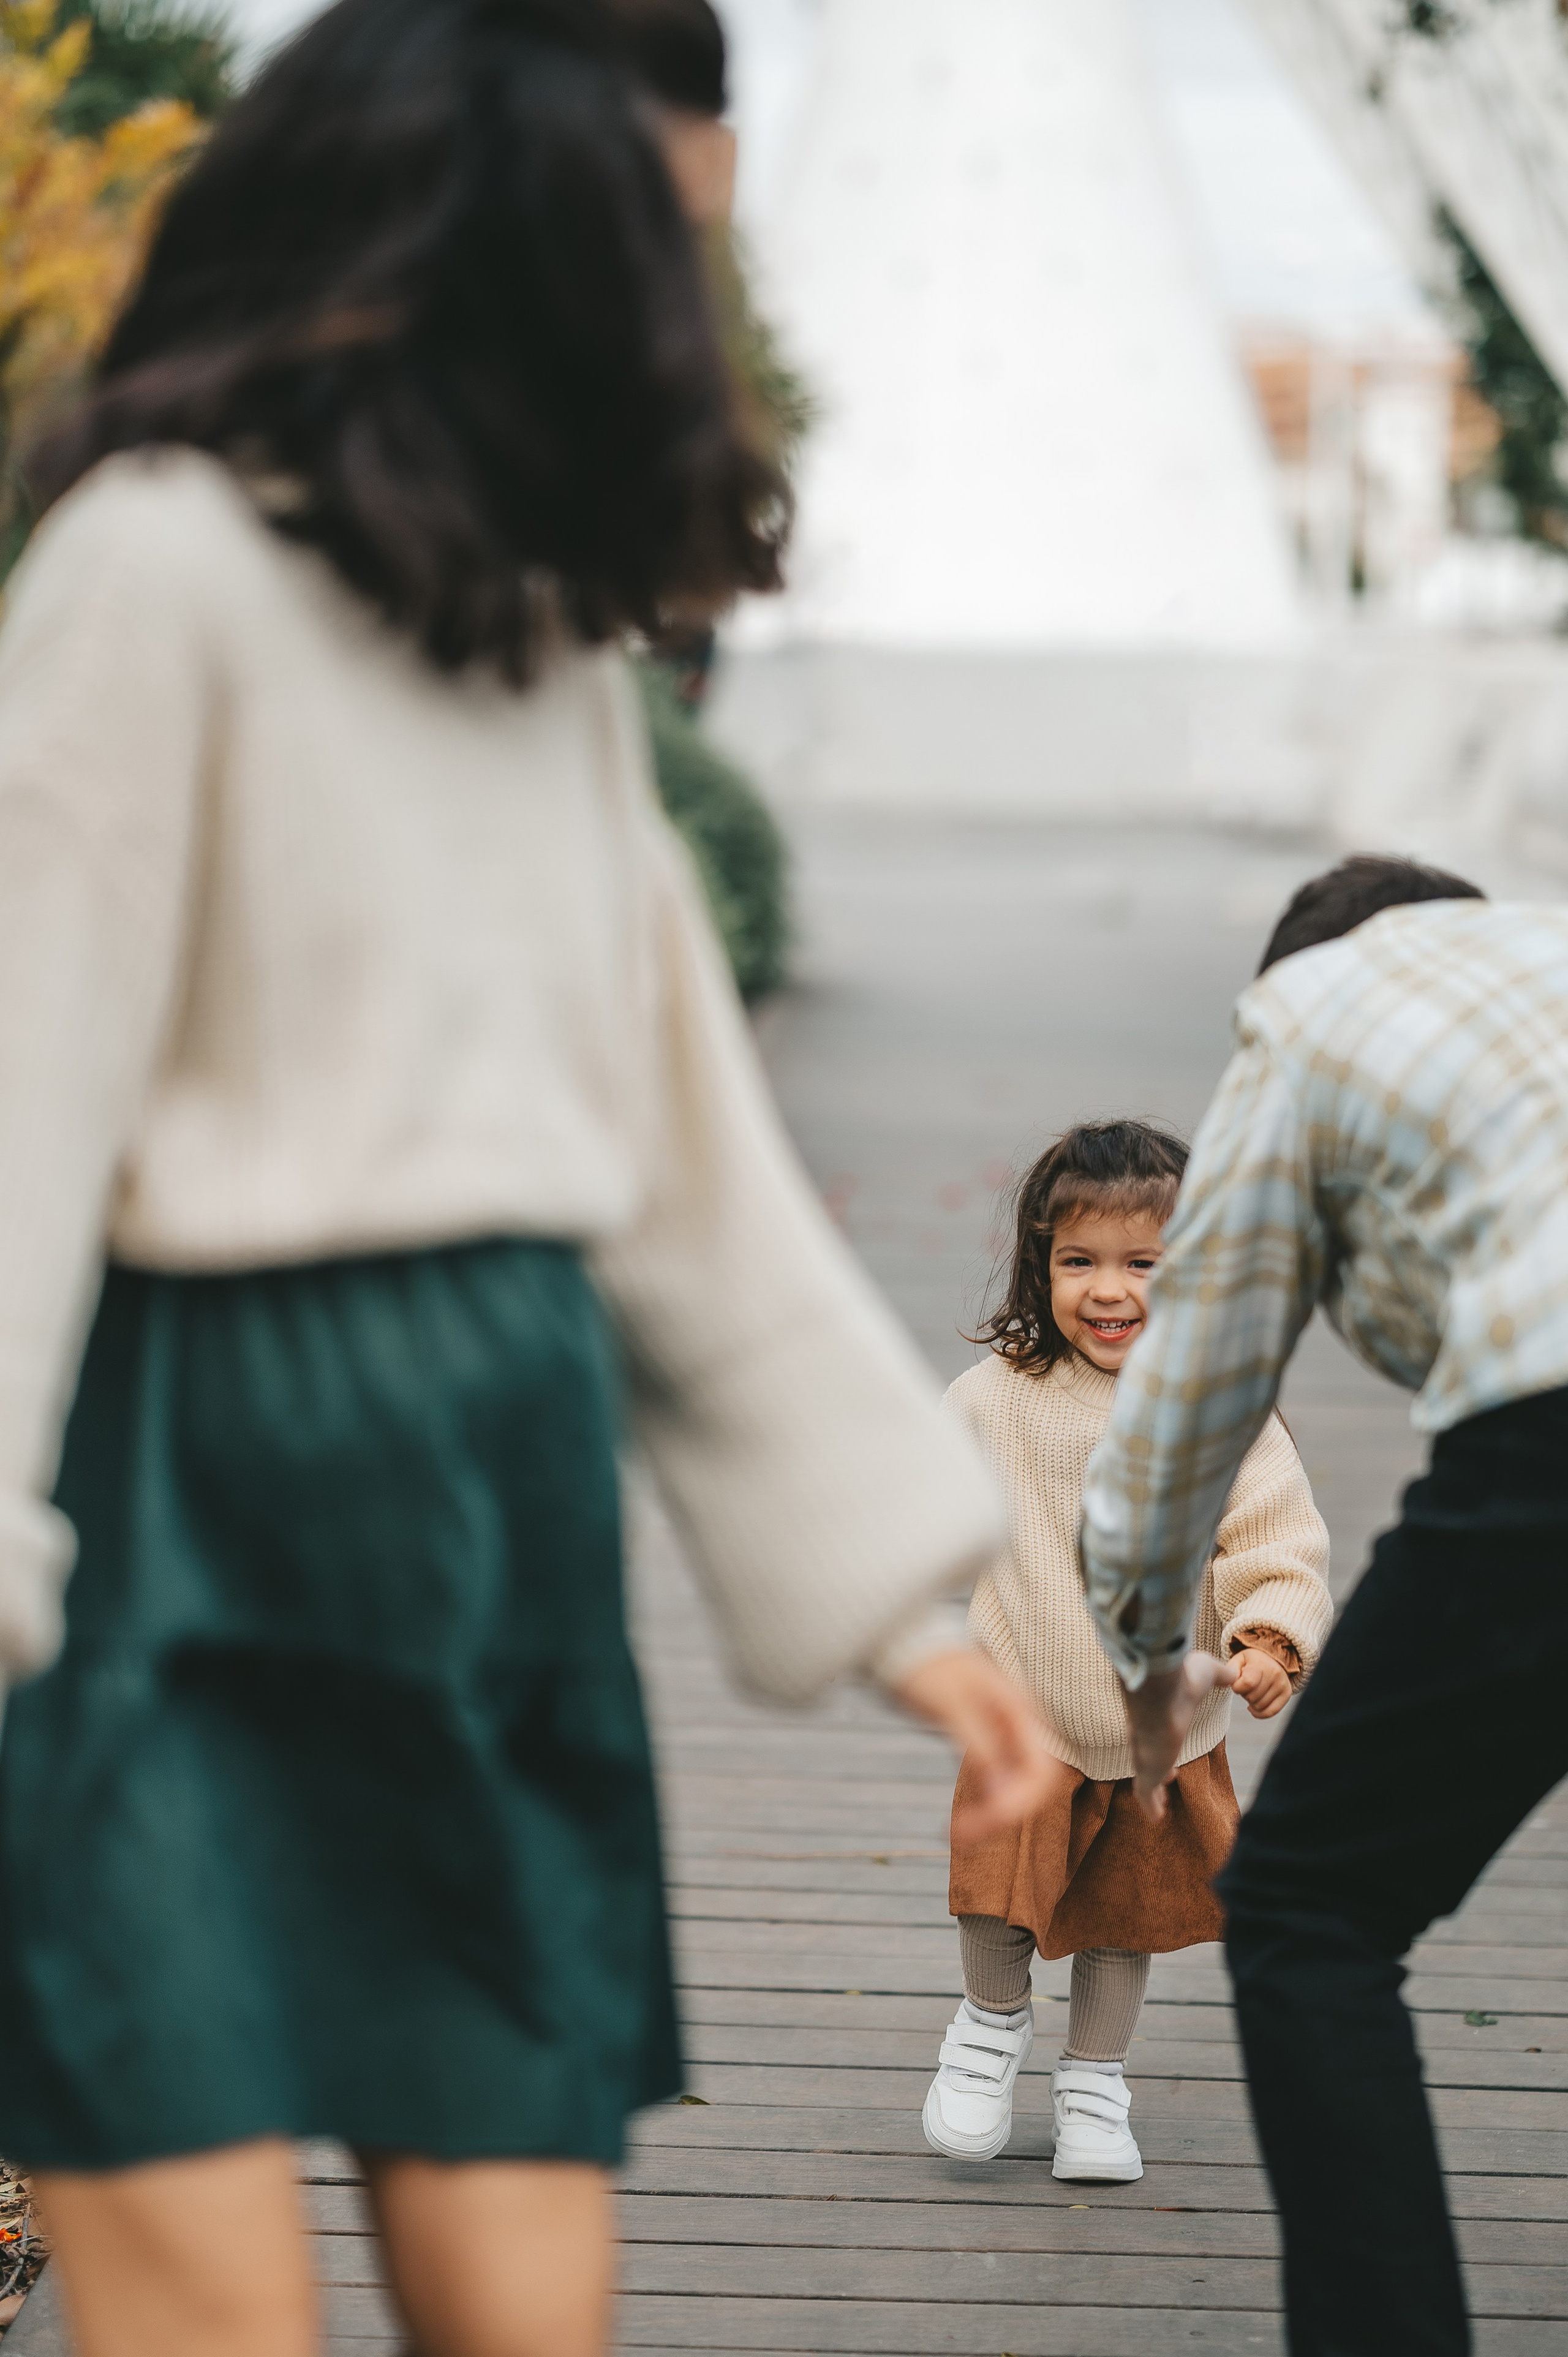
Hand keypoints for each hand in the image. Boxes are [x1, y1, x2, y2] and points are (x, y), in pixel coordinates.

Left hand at [893, 1648, 1063, 1844]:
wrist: (897, 1642)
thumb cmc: (924, 1666)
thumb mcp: (951, 1706)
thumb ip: (980, 1748)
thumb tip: (1001, 1797)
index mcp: (1019, 1711)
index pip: (1040, 1772)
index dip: (1019, 1803)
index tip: (984, 1821)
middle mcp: (1017, 1724)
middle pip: (1029, 1785)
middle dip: (1002, 1816)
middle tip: (960, 1835)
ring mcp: (1001, 1734)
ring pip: (1010, 1788)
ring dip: (989, 1816)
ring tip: (955, 1835)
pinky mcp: (981, 1741)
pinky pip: (990, 1783)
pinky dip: (978, 1805)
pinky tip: (955, 1823)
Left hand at [1121, 1650, 1238, 1823]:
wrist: (1161, 1688)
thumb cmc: (1181, 1679)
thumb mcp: (1207, 1673)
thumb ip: (1220, 1675)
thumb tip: (1234, 1673)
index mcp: (1155, 1716)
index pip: (1155, 1734)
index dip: (1162, 1745)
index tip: (1170, 1754)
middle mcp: (1145, 1737)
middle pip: (1147, 1757)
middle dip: (1157, 1770)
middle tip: (1168, 1778)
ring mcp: (1144, 1754)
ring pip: (1145, 1779)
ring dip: (1153, 1794)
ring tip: (1158, 1809)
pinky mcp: (1147, 1769)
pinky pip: (1146, 1793)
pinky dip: (1150, 1805)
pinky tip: (1155, 1818)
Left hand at [1230, 1645, 1291, 1719]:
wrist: (1271, 1658)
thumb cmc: (1252, 1661)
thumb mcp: (1238, 1660)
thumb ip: (1231, 1670)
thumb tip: (1230, 1681)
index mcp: (1260, 1664)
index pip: (1247, 1683)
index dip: (1237, 1687)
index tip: (1237, 1683)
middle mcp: (1274, 1674)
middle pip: (1252, 1697)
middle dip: (1244, 1694)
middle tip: (1246, 1686)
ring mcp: (1282, 1685)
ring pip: (1260, 1706)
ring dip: (1252, 1702)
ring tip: (1253, 1691)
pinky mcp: (1286, 1694)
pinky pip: (1270, 1712)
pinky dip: (1259, 1713)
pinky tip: (1254, 1707)